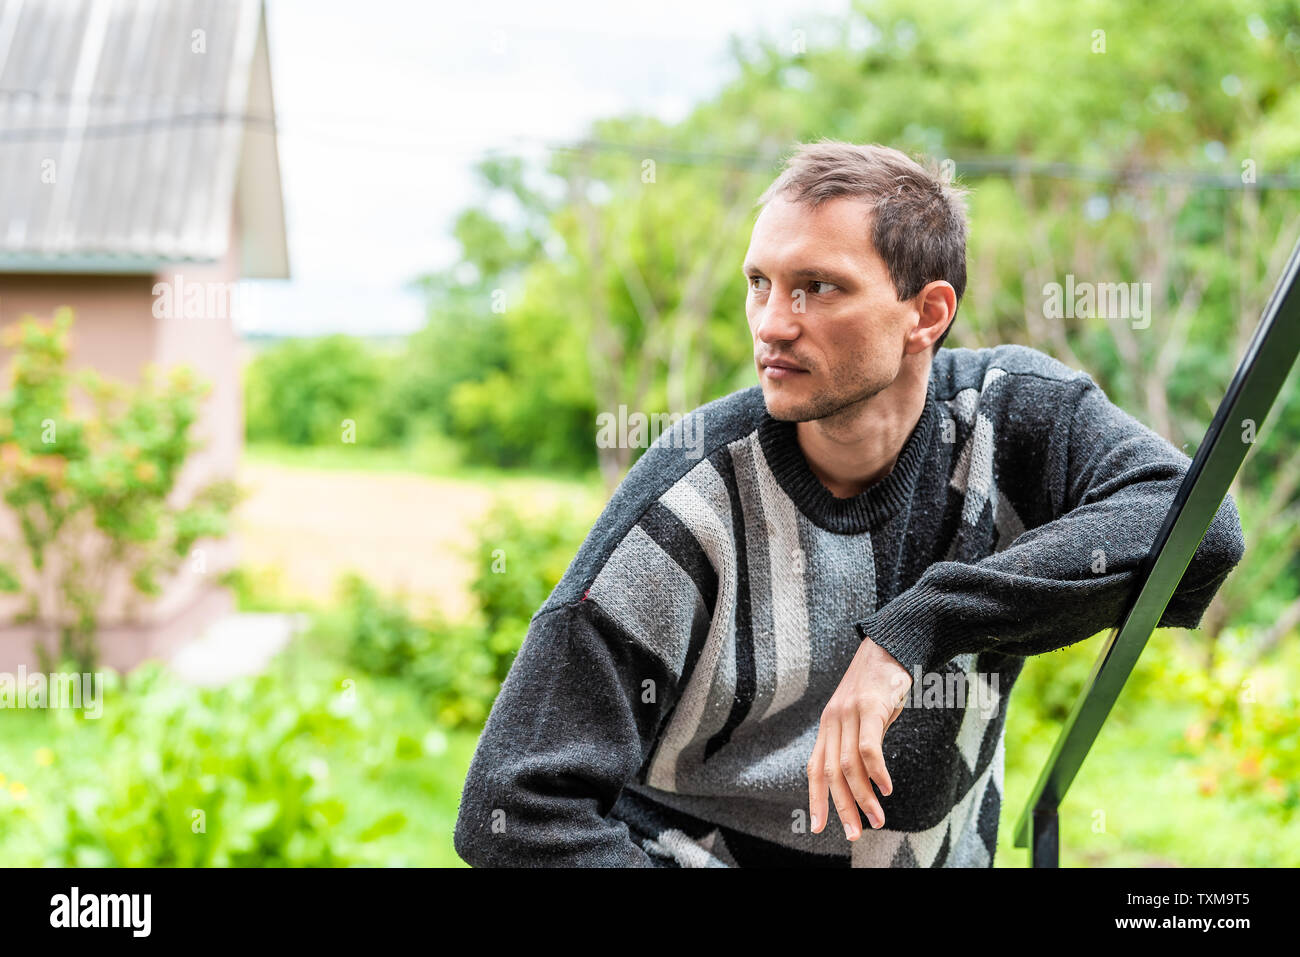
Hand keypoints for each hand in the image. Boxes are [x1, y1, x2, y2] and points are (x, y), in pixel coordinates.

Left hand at [807, 637, 912, 839]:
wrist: (891, 645)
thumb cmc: (880, 685)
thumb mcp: (863, 716)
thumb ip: (858, 742)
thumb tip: (863, 779)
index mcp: (828, 725)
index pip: (815, 768)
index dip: (816, 799)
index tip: (819, 827)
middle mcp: (833, 720)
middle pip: (830, 773)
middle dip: (841, 808)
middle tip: (854, 834)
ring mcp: (850, 713)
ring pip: (849, 766)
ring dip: (863, 797)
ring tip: (877, 819)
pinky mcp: (870, 707)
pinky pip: (869, 747)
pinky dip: (876, 772)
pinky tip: (886, 789)